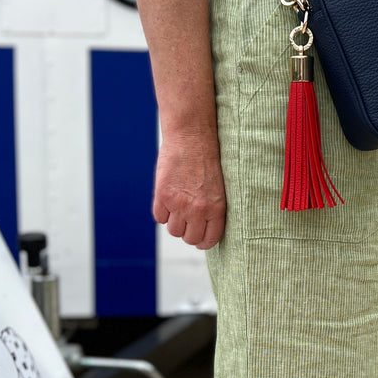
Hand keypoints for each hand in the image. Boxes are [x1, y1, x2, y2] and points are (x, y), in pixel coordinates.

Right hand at [152, 132, 225, 249]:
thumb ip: (211, 208)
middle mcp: (198, 209)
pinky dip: (162, 212)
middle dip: (188, 233)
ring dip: (174, 223)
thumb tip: (202, 227)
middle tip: (187, 222)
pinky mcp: (162, 196)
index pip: (209, 239)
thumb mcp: (218, 187)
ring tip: (178, 208)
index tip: (200, 238)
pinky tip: (168, 199)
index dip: (203, 242)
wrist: (191, 136)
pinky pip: (159, 217)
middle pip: (189, 238)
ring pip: (173, 230)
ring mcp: (179, 204)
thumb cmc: (207, 158)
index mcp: (216, 208)